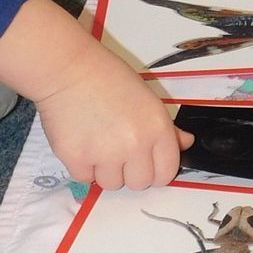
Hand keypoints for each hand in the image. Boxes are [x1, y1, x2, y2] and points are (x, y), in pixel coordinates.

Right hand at [37, 45, 193, 190]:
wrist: (67, 68)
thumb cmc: (107, 77)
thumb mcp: (147, 98)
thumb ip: (167, 127)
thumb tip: (185, 142)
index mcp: (157, 128)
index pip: (166, 173)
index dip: (155, 170)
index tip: (144, 163)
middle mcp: (135, 145)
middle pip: (140, 184)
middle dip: (129, 172)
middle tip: (117, 150)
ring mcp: (105, 154)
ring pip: (112, 184)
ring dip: (104, 170)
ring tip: (96, 142)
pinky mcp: (77, 159)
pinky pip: (85, 178)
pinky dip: (82, 166)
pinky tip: (81, 141)